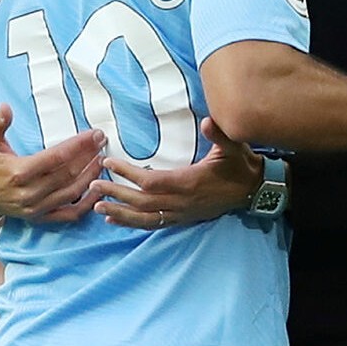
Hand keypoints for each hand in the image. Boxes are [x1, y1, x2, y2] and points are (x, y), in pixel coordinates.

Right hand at [0, 104, 106, 221]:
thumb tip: (5, 107)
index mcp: (18, 173)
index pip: (57, 157)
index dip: (78, 145)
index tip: (94, 134)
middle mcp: (29, 193)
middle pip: (68, 174)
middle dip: (88, 156)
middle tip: (102, 141)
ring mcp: (35, 208)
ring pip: (71, 193)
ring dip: (90, 176)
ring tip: (102, 159)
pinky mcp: (39, 218)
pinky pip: (68, 214)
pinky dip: (86, 204)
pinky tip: (97, 190)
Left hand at [91, 117, 261, 229]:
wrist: (254, 190)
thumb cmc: (241, 166)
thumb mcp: (234, 147)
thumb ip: (219, 134)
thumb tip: (207, 121)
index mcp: (189, 182)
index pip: (151, 181)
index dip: (127, 174)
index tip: (108, 163)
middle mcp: (182, 202)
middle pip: (142, 202)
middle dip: (116, 195)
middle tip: (92, 185)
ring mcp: (182, 213)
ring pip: (145, 218)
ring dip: (120, 214)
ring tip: (97, 208)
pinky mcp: (183, 219)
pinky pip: (154, 224)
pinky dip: (133, 223)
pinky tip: (116, 221)